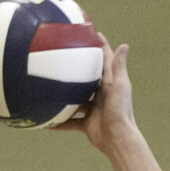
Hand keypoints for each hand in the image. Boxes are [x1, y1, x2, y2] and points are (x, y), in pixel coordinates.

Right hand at [54, 40, 134, 154]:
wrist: (117, 138)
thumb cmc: (120, 110)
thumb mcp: (120, 86)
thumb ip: (118, 67)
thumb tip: (124, 44)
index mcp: (110, 83)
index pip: (104, 60)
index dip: (99, 46)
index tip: (89, 32)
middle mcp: (101, 94)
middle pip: (87, 78)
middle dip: (77, 68)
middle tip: (62, 55)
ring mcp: (92, 109)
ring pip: (75, 100)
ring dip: (63, 96)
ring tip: (48, 87)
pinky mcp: (86, 123)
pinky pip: (69, 122)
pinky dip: (59, 122)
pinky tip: (45, 119)